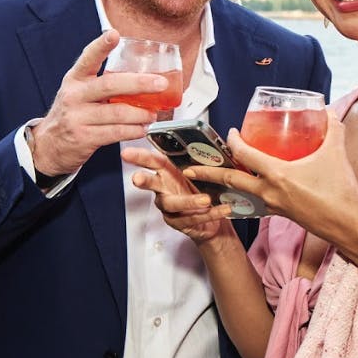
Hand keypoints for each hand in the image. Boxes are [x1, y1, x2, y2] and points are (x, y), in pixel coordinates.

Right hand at [29, 29, 168, 175]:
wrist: (49, 145)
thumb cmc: (73, 114)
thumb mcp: (79, 92)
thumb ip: (103, 84)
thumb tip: (143, 78)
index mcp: (75, 79)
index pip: (88, 58)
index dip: (101, 46)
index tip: (114, 34)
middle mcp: (75, 95)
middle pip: (110, 85)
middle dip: (139, 83)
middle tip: (160, 83)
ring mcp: (78, 117)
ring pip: (117, 112)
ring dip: (140, 113)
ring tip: (152, 114)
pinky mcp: (84, 137)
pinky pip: (115, 132)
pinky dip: (133, 130)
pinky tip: (141, 129)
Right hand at [121, 146, 235, 244]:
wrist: (216, 215)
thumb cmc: (205, 187)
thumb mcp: (207, 168)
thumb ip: (211, 155)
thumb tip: (231, 136)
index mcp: (168, 171)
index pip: (151, 161)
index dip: (138, 157)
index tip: (127, 154)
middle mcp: (164, 188)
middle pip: (151, 183)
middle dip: (143, 180)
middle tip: (138, 178)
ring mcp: (170, 207)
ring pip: (172, 204)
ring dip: (188, 201)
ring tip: (205, 199)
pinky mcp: (179, 222)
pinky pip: (192, 218)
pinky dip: (209, 214)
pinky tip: (222, 210)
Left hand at [182, 110, 357, 259]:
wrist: (347, 225)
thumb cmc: (341, 190)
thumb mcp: (336, 153)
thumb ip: (332, 128)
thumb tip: (328, 112)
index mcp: (278, 175)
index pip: (245, 155)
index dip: (233, 141)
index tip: (230, 132)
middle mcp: (269, 192)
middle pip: (230, 180)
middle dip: (206, 174)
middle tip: (187, 169)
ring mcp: (273, 205)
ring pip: (240, 194)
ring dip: (223, 187)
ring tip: (209, 180)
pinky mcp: (280, 214)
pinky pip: (254, 203)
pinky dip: (244, 196)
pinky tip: (244, 191)